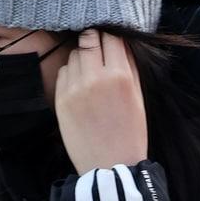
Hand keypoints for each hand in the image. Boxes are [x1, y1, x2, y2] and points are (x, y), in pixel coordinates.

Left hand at [55, 29, 148, 174]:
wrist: (111, 164)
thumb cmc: (130, 132)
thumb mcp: (138, 97)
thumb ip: (130, 67)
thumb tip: (121, 42)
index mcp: (121, 76)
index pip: (112, 37)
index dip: (111, 36)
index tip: (110, 39)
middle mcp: (96, 77)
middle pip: (90, 39)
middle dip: (94, 41)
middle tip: (98, 49)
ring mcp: (75, 87)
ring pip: (75, 54)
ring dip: (83, 57)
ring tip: (91, 73)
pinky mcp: (61, 98)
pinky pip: (64, 71)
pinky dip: (71, 73)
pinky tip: (81, 86)